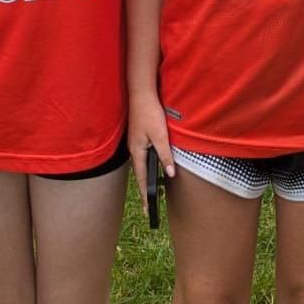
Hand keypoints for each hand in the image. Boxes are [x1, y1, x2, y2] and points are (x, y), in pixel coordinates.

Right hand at [127, 96, 175, 215]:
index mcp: (137, 152)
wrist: (141, 94)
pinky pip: (143, 156)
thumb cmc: (150, 113)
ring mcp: (135, 144)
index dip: (145, 194)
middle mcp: (134, 150)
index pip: (141, 178)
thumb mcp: (160, 136)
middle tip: (149, 206)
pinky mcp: (139, 137)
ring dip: (145, 178)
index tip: (147, 209)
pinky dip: (146, 166)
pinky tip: (151, 168)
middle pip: (139, 174)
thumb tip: (169, 173)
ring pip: (141, 165)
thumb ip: (165, 155)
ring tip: (150, 192)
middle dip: (144, 190)